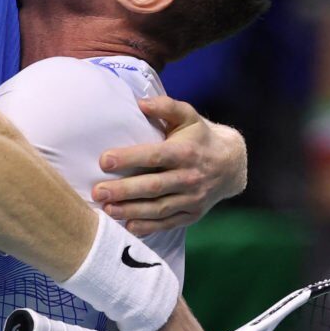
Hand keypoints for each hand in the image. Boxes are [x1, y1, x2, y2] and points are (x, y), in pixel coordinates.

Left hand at [94, 98, 246, 235]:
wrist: (231, 164)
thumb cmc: (200, 137)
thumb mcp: (188, 116)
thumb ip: (166, 107)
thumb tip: (140, 103)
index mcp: (186, 152)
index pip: (155, 156)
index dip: (129, 159)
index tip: (103, 161)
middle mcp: (190, 177)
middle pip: (153, 186)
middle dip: (124, 190)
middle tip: (98, 192)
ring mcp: (192, 199)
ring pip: (159, 208)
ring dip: (132, 210)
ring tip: (108, 209)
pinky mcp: (192, 215)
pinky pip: (168, 223)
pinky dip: (148, 227)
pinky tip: (128, 225)